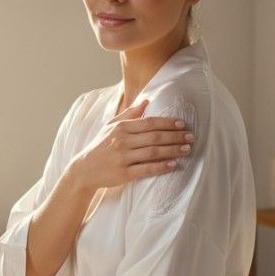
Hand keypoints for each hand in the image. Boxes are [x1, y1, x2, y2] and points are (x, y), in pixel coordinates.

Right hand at [68, 100, 192, 190]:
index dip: (167, 123)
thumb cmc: (99, 146)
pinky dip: (161, 166)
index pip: (149, 123)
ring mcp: (123, 158)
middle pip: (154, 137)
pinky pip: (146, 169)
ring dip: (172, 150)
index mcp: (120, 128)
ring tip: (187, 149)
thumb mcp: (110, 126)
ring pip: (153, 152)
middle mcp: (122, 141)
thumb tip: (146, 101)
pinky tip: (173, 164)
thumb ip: (129, 114)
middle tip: (190, 136)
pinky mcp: (124, 174)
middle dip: (175, 136)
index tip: (182, 124)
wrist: (84, 170)